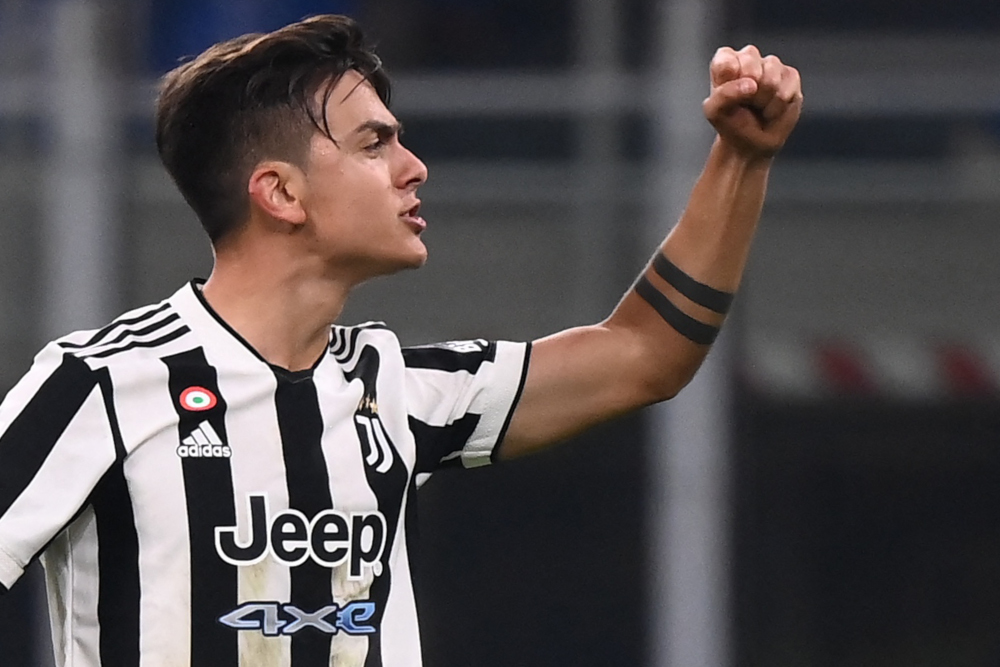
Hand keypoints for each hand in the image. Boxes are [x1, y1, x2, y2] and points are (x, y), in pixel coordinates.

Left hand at [702, 45, 802, 159]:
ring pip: (771, 80)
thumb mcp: (715, 112)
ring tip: (758, 107)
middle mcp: (749, 58)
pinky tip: (771, 109)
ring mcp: (772, 65)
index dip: (729, 81)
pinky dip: (777, 107)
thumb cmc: (731, 124)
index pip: (727, 60)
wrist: (751, 143)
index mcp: (726, 60)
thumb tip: (751, 84)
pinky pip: (787, 90)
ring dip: (763, 102)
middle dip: (748, 94)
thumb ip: (724, 94)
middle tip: (745, 104)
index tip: (729, 96)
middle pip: (751, 66)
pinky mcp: (791, 76)